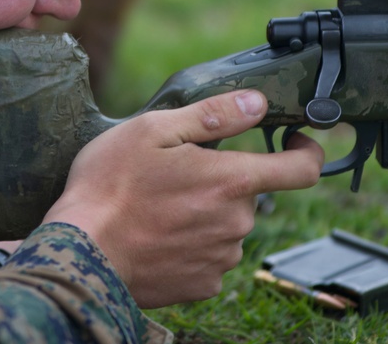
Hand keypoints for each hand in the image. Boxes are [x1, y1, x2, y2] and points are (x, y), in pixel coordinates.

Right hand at [42, 90, 323, 307]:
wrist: (79, 252)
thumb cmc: (109, 185)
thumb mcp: (154, 130)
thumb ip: (214, 115)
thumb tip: (258, 103)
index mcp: (232, 181)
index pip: (302, 169)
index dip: (307, 150)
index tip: (295, 139)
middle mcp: (237, 223)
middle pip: (248, 193)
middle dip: (223, 179)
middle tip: (175, 172)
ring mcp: (221, 258)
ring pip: (228, 224)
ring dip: (206, 212)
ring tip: (158, 205)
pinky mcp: (202, 285)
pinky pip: (209, 255)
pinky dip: (192, 243)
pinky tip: (158, 234)